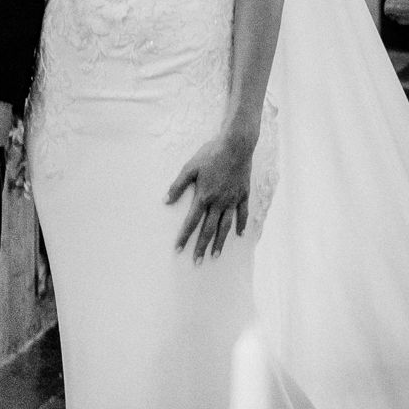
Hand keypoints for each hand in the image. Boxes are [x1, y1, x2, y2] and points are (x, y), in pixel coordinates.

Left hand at [166, 130, 257, 262]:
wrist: (236, 146)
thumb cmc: (210, 154)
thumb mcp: (190, 167)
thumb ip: (178, 185)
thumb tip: (165, 201)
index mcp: (204, 196)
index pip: (191, 222)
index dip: (184, 237)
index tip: (178, 250)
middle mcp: (219, 202)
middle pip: (209, 229)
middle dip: (201, 247)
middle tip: (197, 262)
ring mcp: (233, 200)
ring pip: (226, 226)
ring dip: (220, 242)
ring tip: (216, 256)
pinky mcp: (243, 195)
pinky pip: (242, 214)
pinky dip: (241, 225)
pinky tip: (239, 235)